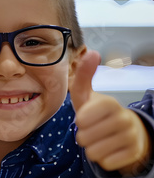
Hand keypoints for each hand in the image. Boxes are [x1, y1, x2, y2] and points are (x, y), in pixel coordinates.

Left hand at [71, 50, 150, 174]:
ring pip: (94, 152)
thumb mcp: (88, 95)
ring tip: (99, 139)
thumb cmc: (99, 113)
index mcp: (110, 104)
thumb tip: (92, 52)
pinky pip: (106, 163)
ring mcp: (132, 137)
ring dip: (92, 148)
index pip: (83, 119)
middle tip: (92, 130)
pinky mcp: (134, 154)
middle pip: (84, 138)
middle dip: (83, 137)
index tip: (84, 118)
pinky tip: (109, 149)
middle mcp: (125, 119)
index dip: (80, 121)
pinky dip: (103, 159)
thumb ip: (84, 76)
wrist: (126, 132)